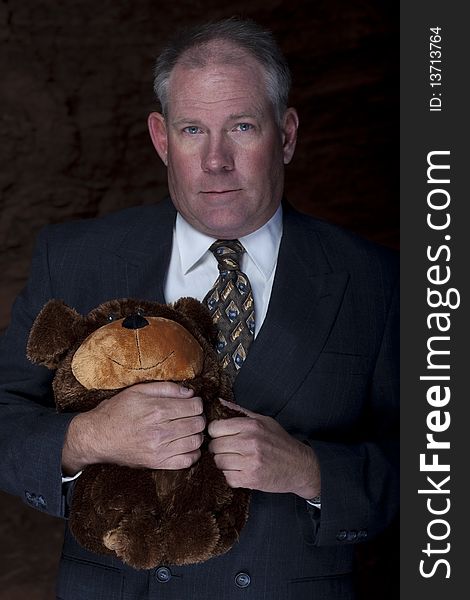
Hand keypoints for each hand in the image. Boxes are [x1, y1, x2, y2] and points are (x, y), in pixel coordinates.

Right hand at [62, 382, 204, 474]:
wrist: (97, 437)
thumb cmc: (117, 411)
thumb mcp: (138, 390)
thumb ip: (166, 388)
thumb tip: (190, 392)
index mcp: (157, 410)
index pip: (195, 406)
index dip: (197, 403)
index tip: (191, 403)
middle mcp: (161, 431)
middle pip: (198, 424)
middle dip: (198, 417)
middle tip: (191, 416)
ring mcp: (159, 450)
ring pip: (196, 442)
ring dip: (197, 434)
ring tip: (189, 430)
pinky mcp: (156, 463)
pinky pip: (186, 461)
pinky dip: (192, 454)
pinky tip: (186, 445)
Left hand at [208, 400, 320, 498]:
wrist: (301, 466)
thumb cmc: (281, 442)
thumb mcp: (264, 421)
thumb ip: (241, 412)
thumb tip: (220, 402)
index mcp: (252, 425)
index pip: (215, 427)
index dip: (215, 432)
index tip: (221, 436)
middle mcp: (250, 442)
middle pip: (215, 445)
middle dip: (218, 448)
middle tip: (228, 450)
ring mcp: (251, 461)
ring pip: (219, 462)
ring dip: (224, 463)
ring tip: (235, 461)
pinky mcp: (251, 479)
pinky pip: (228, 477)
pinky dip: (231, 476)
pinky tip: (241, 471)